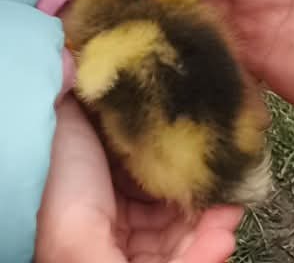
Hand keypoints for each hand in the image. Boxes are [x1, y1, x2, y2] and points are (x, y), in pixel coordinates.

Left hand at [37, 97, 241, 262]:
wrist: (61, 241)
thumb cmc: (60, 184)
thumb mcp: (68, 124)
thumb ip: (78, 95)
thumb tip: (75, 52)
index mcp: (99, 194)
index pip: (145, 179)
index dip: (174, 162)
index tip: (202, 141)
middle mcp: (116, 225)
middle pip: (171, 210)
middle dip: (204, 194)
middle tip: (230, 172)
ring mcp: (133, 254)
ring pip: (186, 237)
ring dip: (214, 220)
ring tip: (232, 203)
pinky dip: (209, 248)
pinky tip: (225, 230)